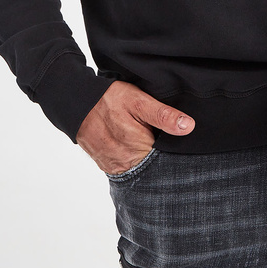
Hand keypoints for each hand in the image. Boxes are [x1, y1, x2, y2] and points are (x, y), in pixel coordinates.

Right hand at [76, 80, 194, 173]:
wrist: (77, 103)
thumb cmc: (109, 99)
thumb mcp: (139, 101)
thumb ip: (163, 115)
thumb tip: (188, 127)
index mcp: (138, 149)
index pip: (166, 159)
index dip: (173, 149)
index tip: (175, 139)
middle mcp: (126, 163)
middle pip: (154, 166)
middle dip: (160, 154)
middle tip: (157, 134)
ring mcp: (115, 167)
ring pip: (141, 168)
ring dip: (146, 156)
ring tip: (145, 137)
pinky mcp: (107, 166)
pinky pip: (127, 167)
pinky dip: (133, 158)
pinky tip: (133, 144)